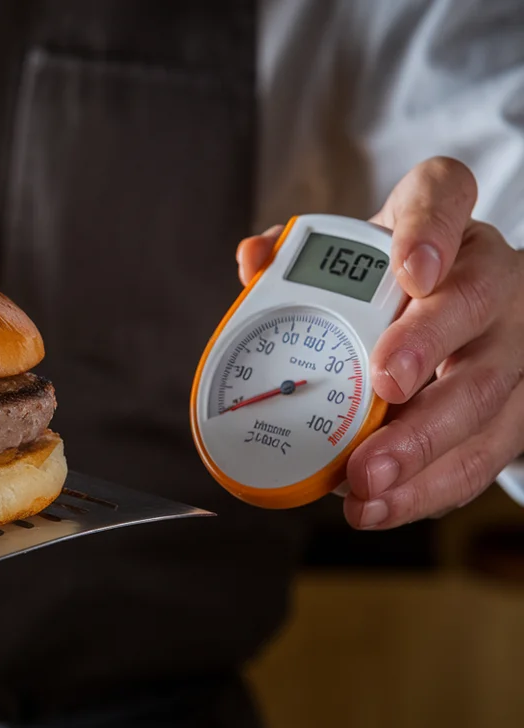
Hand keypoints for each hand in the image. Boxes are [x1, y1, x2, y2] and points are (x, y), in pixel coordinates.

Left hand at [235, 157, 523, 528]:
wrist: (447, 324)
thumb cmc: (383, 292)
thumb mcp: (343, 264)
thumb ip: (293, 258)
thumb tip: (253, 261)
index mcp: (443, 228)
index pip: (444, 197)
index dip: (429, 229)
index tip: (408, 269)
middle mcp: (490, 279)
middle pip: (475, 305)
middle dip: (427, 348)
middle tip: (384, 386)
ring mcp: (510, 346)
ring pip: (485, 392)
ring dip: (424, 443)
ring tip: (366, 479)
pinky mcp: (512, 411)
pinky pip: (481, 455)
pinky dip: (427, 488)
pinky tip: (383, 506)